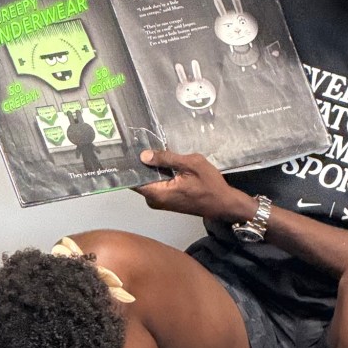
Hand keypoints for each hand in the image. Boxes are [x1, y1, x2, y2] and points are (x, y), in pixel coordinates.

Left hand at [136, 149, 250, 221]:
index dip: (128, 166)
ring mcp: (159, 202)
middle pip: (139, 180)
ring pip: (147, 181)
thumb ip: (167, 159)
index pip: (133, 181)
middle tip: (139, 144)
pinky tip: (162, 161)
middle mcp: (154, 200)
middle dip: (140, 164)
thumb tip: (143, 155)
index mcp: (158, 193)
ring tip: (151, 149)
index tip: (124, 151)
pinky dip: (157, 174)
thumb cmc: (210, 184)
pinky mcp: (165, 200)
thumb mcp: (191, 164)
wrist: (223, 204)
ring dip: (150, 168)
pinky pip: (155, 184)